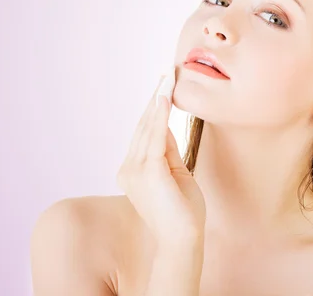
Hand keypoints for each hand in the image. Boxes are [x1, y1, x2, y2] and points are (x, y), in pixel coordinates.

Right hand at [117, 70, 205, 245]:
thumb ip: (167, 150)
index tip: (162, 87)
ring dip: (158, 101)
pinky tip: (164, 98)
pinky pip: (154, 136)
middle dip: (155, 99)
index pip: (144, 134)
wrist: (183, 238)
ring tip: (167, 79)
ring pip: (148, 128)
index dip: (154, 109)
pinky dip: (159, 115)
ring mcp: (135, 171)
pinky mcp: (148, 171)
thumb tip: (164, 125)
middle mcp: (128, 169)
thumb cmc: (182, 211)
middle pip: (143, 127)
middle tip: (165, 74)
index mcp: (132, 172)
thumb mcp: (175, 173)